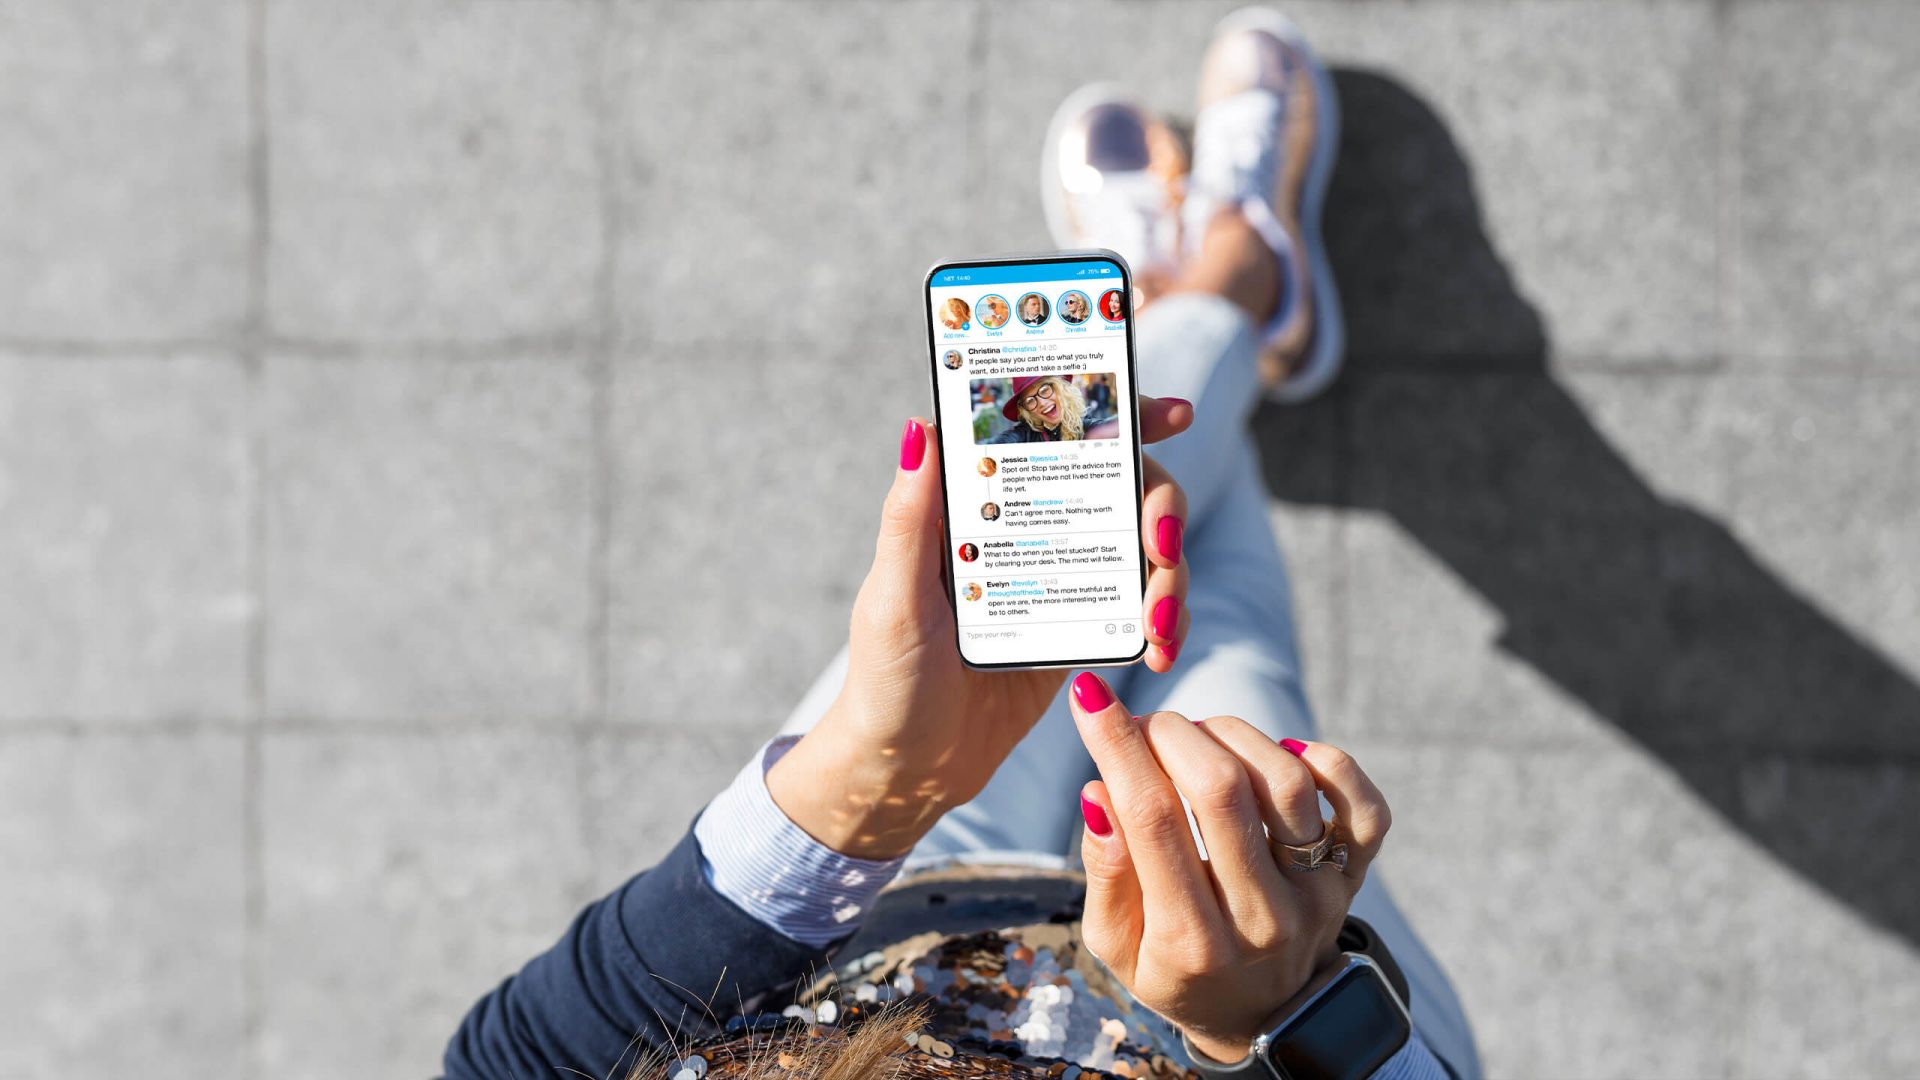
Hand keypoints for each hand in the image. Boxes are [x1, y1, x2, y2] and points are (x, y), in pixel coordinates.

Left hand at [767, 398, 1194, 858]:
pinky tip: (1160, 649)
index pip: (1052, 434)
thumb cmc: (886, 680)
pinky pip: (1139, 605)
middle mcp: (1025, 526)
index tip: (1172, 411)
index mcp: (975, 502)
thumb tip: (921, 424)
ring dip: (1170, 575)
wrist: (908, 769)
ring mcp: (1059, 575)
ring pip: (1142, 545)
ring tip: (1161, 627)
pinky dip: (1163, 620)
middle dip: (1161, 505)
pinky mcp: (1080, 626)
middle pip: (1120, 483)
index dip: (1116, 413)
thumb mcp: (895, 599)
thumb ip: (910, 518)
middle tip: (1163, 546)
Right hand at [1066, 671, 1392, 1064]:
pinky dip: (1326, 761)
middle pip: (1221, 790)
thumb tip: (1100, 792)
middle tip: (1148, 727)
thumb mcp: (1115, 944)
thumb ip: (1106, 872)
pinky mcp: (1353, 877)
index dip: (1117, 745)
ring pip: (1286, 782)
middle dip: (1171, 733)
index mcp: (1190, 941)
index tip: (1091, 697)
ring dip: (1232, 735)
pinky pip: (1363, 805)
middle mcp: (1261, 919)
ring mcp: (1316, 896)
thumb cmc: (1175, 969)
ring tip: (1200, 740)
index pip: (1151, 819)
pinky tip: (1281, 753)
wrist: (1261, 1019)